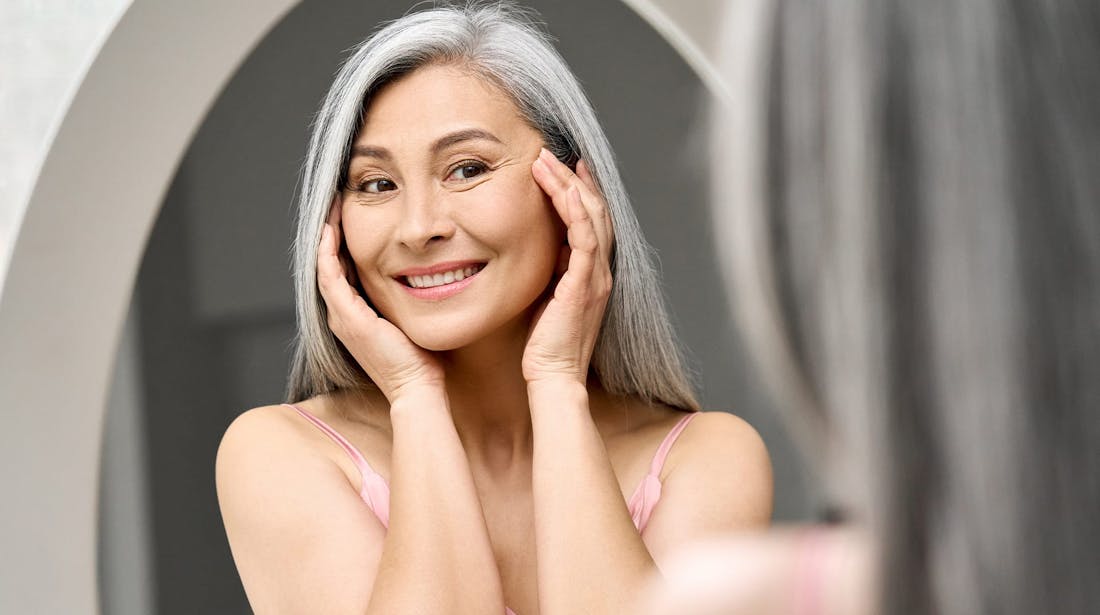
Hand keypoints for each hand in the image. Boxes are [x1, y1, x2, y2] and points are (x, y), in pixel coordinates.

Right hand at [317, 201, 444, 401]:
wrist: (416, 388)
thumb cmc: (420, 360)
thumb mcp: (408, 320)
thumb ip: (405, 300)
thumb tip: (424, 277)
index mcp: (354, 317)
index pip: (341, 272)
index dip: (341, 244)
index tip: (349, 217)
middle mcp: (342, 316)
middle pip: (328, 266)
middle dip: (331, 234)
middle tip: (336, 204)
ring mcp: (342, 317)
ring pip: (324, 267)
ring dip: (325, 236)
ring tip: (331, 208)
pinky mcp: (349, 318)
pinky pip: (330, 276)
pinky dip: (328, 252)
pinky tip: (331, 230)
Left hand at [523, 150, 613, 386]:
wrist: (553, 376)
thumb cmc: (544, 345)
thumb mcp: (546, 299)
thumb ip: (550, 273)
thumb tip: (538, 251)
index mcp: (592, 275)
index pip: (591, 223)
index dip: (581, 192)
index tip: (566, 167)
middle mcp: (600, 272)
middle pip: (595, 212)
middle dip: (573, 179)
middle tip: (552, 153)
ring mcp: (596, 277)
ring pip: (591, 217)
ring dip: (569, 185)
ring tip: (546, 161)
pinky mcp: (584, 284)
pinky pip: (585, 238)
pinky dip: (575, 210)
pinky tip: (563, 190)